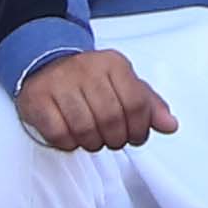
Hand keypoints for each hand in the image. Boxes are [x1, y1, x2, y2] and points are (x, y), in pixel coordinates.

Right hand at [9, 49, 176, 154]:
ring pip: (85, 129)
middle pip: (112, 119)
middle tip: (112, 140)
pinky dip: (69, 143)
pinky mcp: (37, 99)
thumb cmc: (89, 80)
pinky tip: (72, 136)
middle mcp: (87, 69)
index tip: (135, 136)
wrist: (46, 64)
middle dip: (115, 139)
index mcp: (113, 64)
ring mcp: (59, 83)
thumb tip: (170, 125)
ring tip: (92, 139)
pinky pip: (59, 134)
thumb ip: (149, 105)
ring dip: (92, 143)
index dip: (139, 129)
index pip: (137, 104)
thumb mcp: (124, 85)